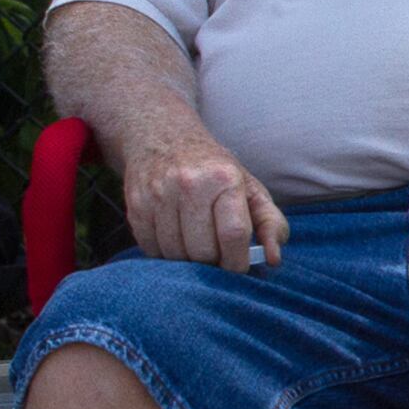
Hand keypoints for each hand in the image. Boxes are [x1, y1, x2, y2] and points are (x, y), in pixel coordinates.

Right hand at [121, 130, 287, 272]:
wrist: (163, 139)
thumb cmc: (215, 172)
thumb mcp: (250, 188)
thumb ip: (270, 222)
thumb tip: (274, 259)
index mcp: (224, 179)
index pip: (233, 234)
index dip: (238, 262)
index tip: (239, 269)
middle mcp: (189, 185)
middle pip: (202, 250)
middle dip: (213, 263)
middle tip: (217, 256)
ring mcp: (158, 196)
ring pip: (175, 255)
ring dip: (188, 261)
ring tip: (197, 246)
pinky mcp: (135, 208)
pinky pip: (152, 250)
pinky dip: (166, 255)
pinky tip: (177, 240)